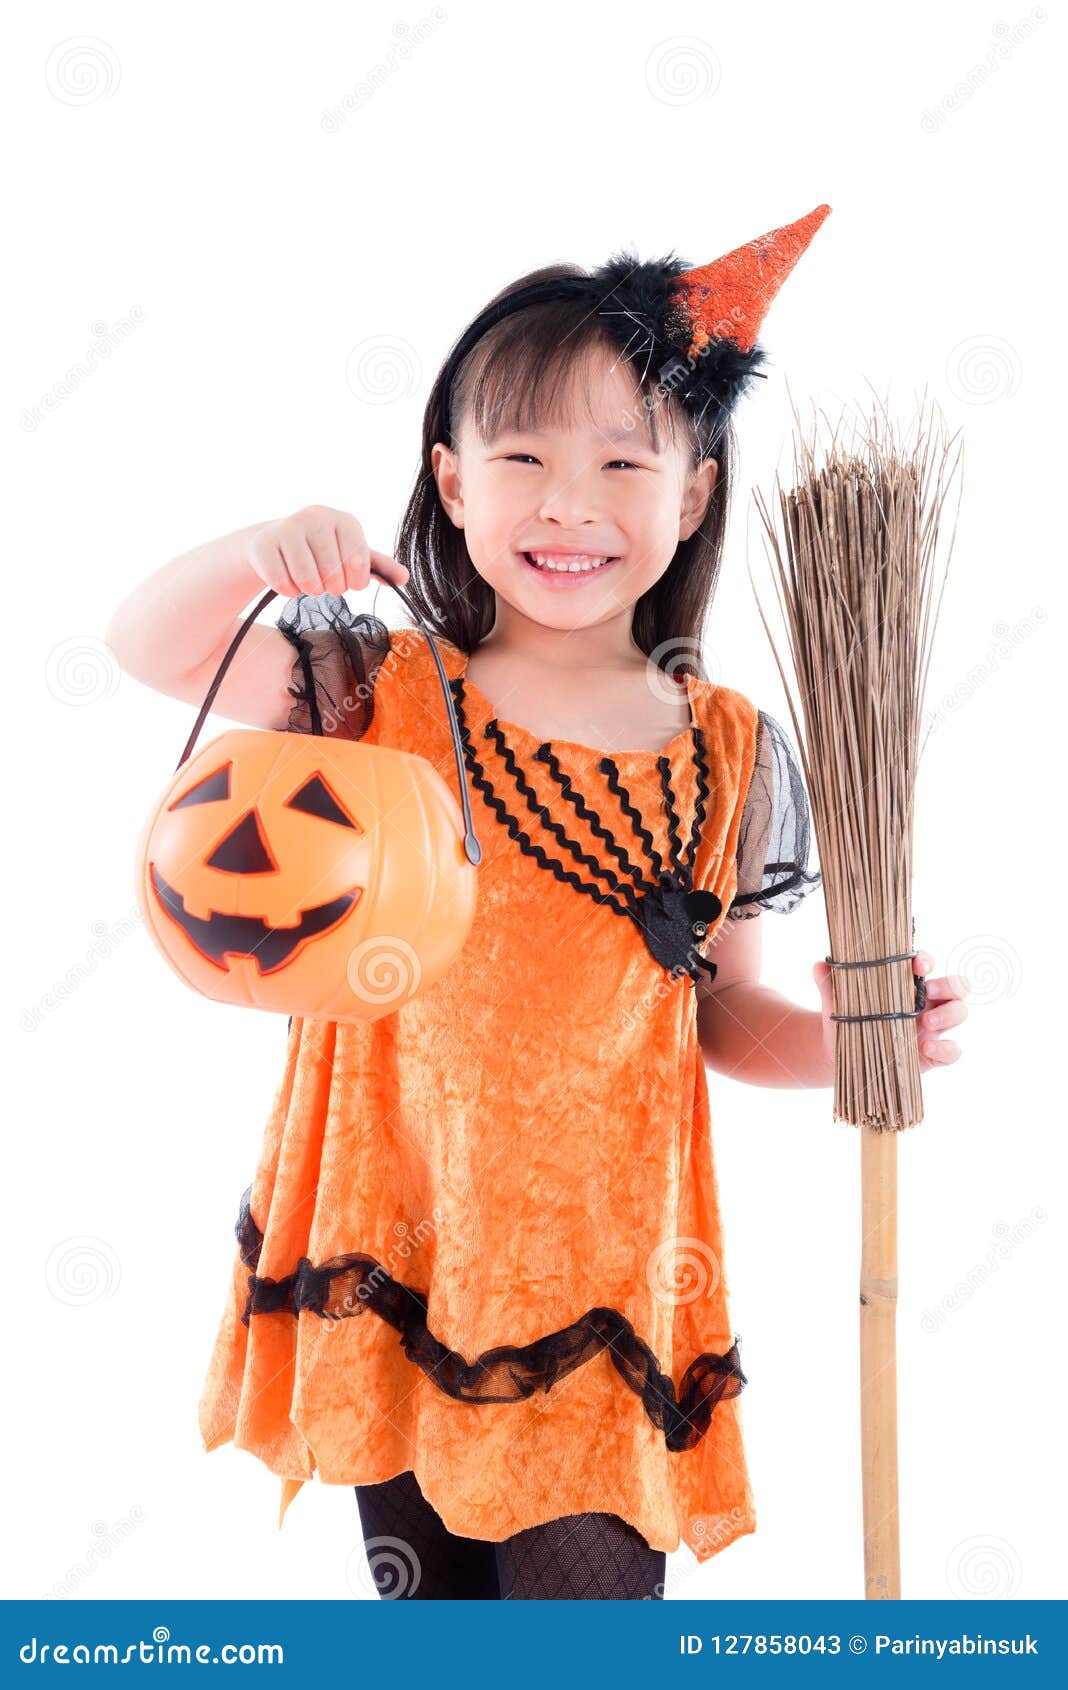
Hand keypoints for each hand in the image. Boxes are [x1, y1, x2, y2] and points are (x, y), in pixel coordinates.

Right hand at [247, 504, 409, 597]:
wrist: (276, 542)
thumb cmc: (322, 551)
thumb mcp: (351, 555)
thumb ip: (379, 567)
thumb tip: (405, 578)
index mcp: (344, 520)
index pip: (358, 563)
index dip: (355, 582)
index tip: (349, 581)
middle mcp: (316, 516)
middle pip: (332, 574)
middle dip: (331, 587)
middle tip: (325, 581)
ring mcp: (288, 527)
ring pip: (308, 581)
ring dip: (310, 590)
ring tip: (308, 580)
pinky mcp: (264, 544)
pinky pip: (283, 584)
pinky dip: (288, 590)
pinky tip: (288, 578)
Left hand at [812, 949, 969, 1074]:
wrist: (844, 1054)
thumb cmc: (848, 1019)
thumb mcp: (837, 1000)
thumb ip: (830, 982)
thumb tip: (819, 964)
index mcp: (907, 983)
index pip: (926, 964)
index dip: (926, 960)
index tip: (916, 963)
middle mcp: (926, 1002)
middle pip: (957, 986)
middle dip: (949, 984)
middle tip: (928, 990)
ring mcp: (933, 1028)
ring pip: (960, 1012)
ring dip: (950, 1014)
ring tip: (926, 1022)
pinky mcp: (934, 1054)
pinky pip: (953, 1051)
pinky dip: (946, 1048)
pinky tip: (926, 1048)